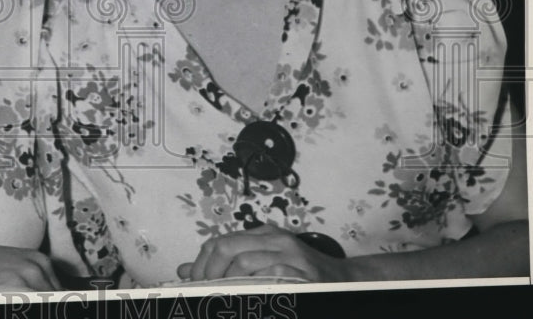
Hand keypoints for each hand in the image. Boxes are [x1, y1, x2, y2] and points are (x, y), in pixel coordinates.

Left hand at [176, 225, 348, 282]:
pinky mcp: (302, 272)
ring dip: (228, 282)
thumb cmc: (302, 274)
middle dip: (209, 272)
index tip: (194, 282)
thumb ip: (229, 263)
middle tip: (205, 291)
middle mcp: (275, 239)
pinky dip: (254, 288)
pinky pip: (269, 277)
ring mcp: (289, 254)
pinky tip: (249, 297)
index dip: (201, 263)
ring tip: (224, 297)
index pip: (220, 241)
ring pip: (244, 262)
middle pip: (227, 248)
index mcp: (263, 234)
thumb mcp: (264, 263)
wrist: (346, 281)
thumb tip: (186, 271)